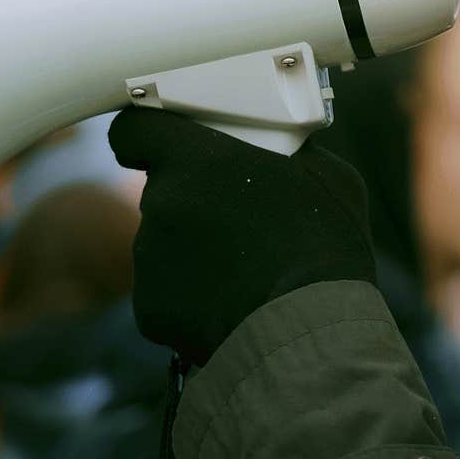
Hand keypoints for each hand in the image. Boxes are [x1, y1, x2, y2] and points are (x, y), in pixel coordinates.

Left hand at [107, 108, 374, 365]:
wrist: (309, 328)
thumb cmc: (323, 246)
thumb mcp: (324, 175)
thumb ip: (284, 154)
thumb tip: (285, 152)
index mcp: (196, 158)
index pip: (135, 130)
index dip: (146, 136)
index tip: (162, 145)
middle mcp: (162, 202)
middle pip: (162, 191)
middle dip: (193, 201)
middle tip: (238, 220)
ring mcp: (149, 258)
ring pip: (164, 243)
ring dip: (195, 251)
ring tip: (243, 270)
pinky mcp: (149, 307)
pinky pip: (166, 292)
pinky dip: (191, 297)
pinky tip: (231, 304)